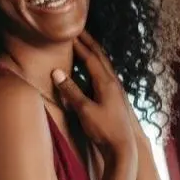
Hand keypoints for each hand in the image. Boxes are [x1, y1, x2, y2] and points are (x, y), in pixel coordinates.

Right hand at [52, 30, 137, 165]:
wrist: (122, 148)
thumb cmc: (104, 130)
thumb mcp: (84, 111)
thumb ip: (71, 90)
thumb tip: (56, 72)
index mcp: (106, 82)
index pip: (91, 57)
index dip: (79, 45)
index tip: (69, 33)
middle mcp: (113, 83)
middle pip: (100, 57)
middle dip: (89, 43)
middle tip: (79, 31)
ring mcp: (116, 90)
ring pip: (105, 65)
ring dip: (94, 53)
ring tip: (85, 45)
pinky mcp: (115, 98)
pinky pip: (105, 75)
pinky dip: (97, 66)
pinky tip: (93, 71)